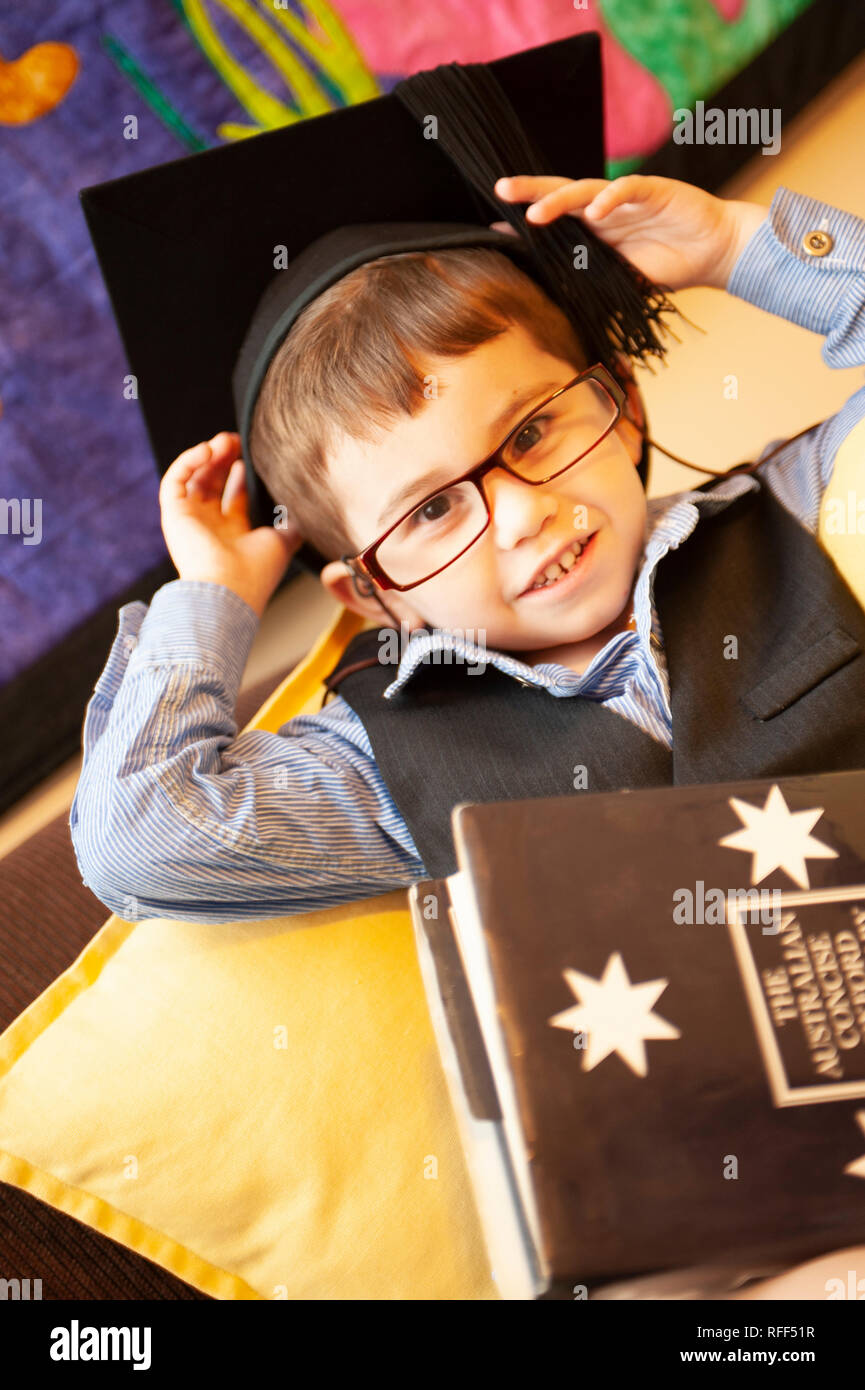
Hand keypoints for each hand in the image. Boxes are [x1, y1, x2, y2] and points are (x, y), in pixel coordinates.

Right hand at [159, 431, 300, 617]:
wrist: (230, 591)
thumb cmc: (257, 573)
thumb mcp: (283, 542)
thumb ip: (294, 523)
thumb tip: (309, 507)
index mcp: (234, 534)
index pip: (235, 496)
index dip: (241, 472)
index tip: (252, 454)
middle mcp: (210, 527)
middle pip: (214, 483)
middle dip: (224, 459)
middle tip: (237, 439)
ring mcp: (190, 521)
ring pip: (194, 478)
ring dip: (208, 456)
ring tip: (225, 440)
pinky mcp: (173, 515)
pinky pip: (174, 481)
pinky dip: (188, 462)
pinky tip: (207, 449)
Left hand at [492, 174, 765, 291]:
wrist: (713, 252)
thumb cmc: (667, 267)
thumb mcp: (619, 282)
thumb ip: (590, 284)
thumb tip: (556, 308)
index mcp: (593, 229)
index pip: (554, 222)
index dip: (525, 225)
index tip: (493, 229)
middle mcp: (604, 208)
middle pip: (561, 195)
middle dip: (530, 193)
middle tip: (500, 191)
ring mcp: (627, 198)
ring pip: (586, 190)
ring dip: (559, 200)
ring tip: (534, 214)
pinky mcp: (654, 191)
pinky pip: (628, 189)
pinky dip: (612, 199)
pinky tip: (595, 212)